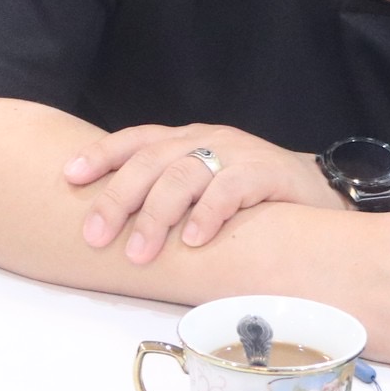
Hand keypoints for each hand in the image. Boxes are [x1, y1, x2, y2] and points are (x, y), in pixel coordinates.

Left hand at [64, 124, 341, 263]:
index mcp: (185, 139)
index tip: (69, 177)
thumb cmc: (249, 195)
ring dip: (157, 215)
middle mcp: (206, 139)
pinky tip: (194, 239)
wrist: (320, 193)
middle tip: (95, 235)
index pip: (136, 140)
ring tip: (139, 251)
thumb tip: (108, 221)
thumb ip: (165, 192)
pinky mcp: (267, 173)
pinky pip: (232, 189)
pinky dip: (209, 213)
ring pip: (185, 174)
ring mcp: (237, 153)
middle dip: (119, 198)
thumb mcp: (202, 184)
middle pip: (151, 161)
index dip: (101, 156)